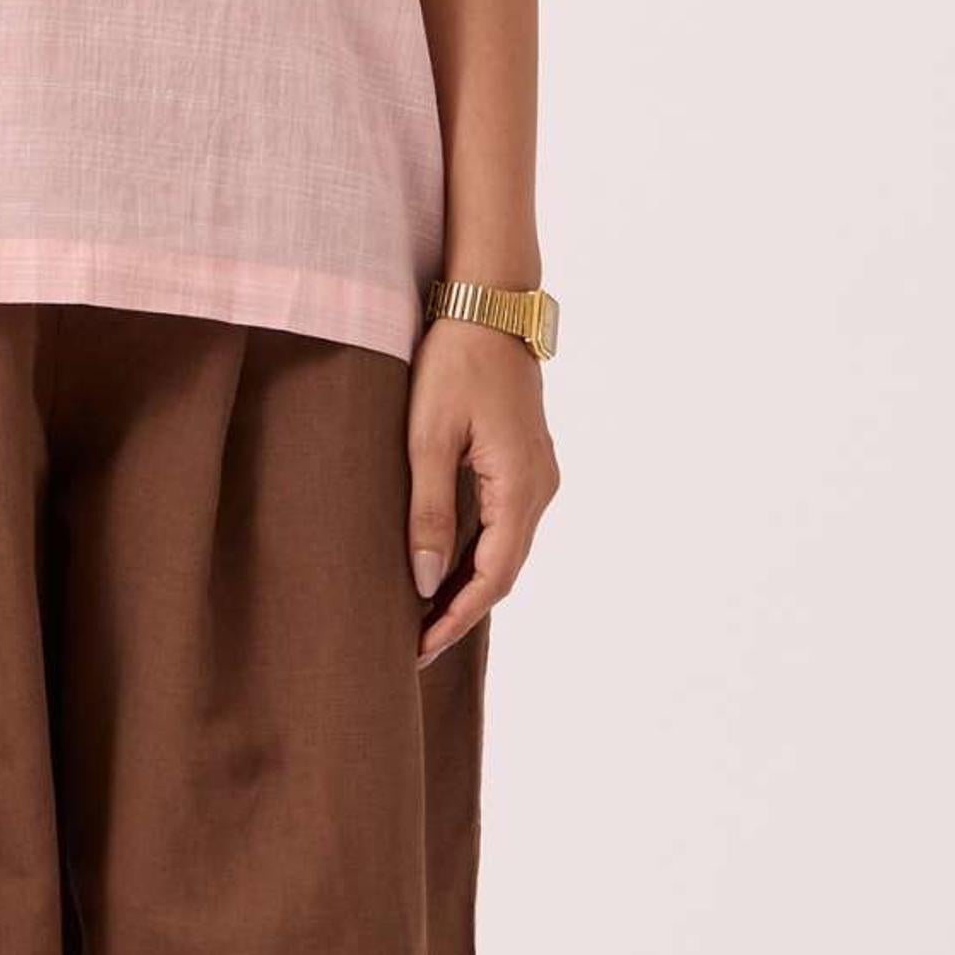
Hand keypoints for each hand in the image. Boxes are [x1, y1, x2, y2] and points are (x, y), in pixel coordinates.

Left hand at [408, 317, 558, 660]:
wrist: (489, 304)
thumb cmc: (453, 363)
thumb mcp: (427, 437)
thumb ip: (428, 512)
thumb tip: (426, 583)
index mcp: (519, 487)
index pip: (491, 577)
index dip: (456, 619)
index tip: (420, 650)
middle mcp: (540, 488)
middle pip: (504, 572)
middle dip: (461, 611)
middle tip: (415, 646)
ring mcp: (539, 475)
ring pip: (507, 550)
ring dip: (470, 585)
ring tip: (425, 616)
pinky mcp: (527, 462)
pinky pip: (507, 525)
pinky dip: (479, 555)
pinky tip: (448, 566)